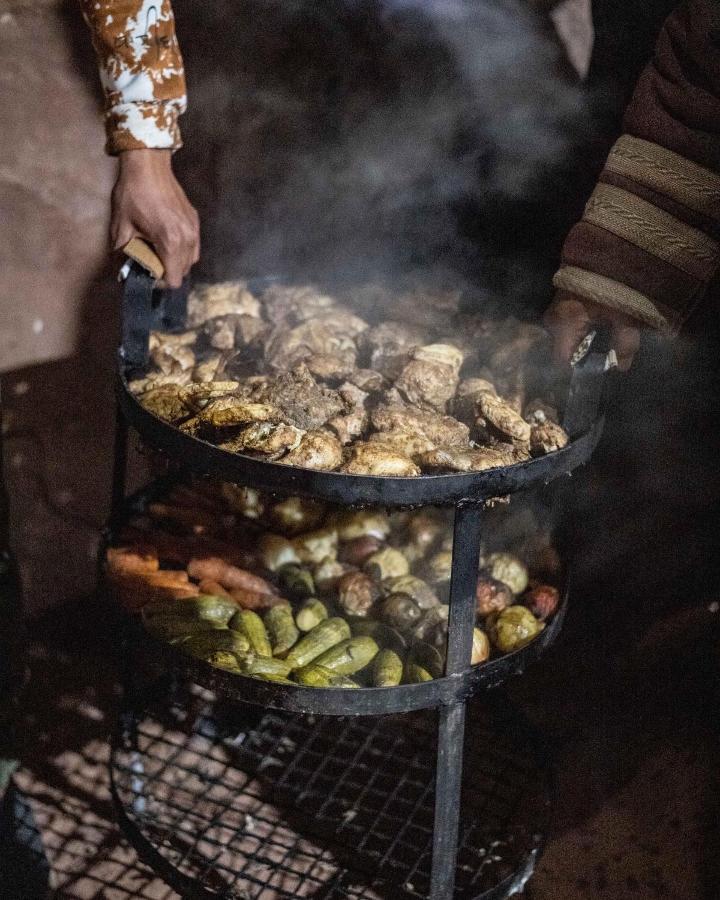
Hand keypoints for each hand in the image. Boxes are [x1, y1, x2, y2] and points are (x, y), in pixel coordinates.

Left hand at [111, 149, 199, 287]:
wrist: (148, 165)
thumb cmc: (133, 194)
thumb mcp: (121, 227)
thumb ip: (124, 253)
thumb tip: (124, 271)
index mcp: (170, 242)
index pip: (174, 280)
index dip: (160, 283)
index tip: (149, 275)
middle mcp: (187, 238)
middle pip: (184, 272)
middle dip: (168, 272)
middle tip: (151, 263)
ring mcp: (193, 229)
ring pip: (191, 260)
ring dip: (177, 262)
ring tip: (160, 253)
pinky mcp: (194, 221)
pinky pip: (193, 245)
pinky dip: (183, 250)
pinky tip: (168, 241)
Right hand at [544, 290, 640, 370]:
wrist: (606, 244)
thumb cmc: (613, 281)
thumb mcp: (626, 314)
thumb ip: (624, 343)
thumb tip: (621, 367)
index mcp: (564, 323)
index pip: (563, 361)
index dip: (583, 367)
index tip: (602, 365)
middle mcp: (552, 318)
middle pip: (565, 349)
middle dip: (586, 353)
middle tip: (608, 349)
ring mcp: (554, 308)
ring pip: (567, 336)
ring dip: (586, 339)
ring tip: (607, 333)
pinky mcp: (560, 300)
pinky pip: (568, 324)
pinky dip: (584, 327)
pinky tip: (600, 320)